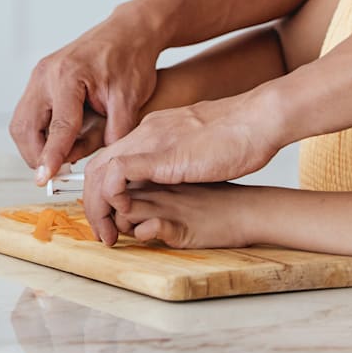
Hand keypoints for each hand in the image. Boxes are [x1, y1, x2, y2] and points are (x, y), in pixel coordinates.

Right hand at [8, 8, 164, 184]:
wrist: (129, 32)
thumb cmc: (131, 60)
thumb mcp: (130, 100)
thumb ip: (114, 133)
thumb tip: (97, 163)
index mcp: (70, 76)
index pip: (57, 127)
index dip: (51, 156)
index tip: (44, 179)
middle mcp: (47, 73)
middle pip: (26, 126)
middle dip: (36, 155)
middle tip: (56, 173)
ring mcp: (40, 74)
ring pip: (21, 122)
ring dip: (34, 145)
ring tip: (60, 158)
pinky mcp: (40, 78)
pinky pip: (28, 113)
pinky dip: (38, 132)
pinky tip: (59, 140)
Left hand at [82, 92, 279, 245]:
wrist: (259, 120)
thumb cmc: (239, 135)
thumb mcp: (197, 145)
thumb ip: (179, 158)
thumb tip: (176, 175)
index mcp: (154, 130)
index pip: (110, 159)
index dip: (102, 190)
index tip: (109, 215)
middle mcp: (146, 133)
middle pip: (97, 166)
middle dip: (92, 202)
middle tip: (102, 230)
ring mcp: (151, 142)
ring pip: (100, 170)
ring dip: (97, 206)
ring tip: (108, 232)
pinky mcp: (162, 156)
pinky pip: (119, 173)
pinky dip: (111, 195)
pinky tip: (121, 215)